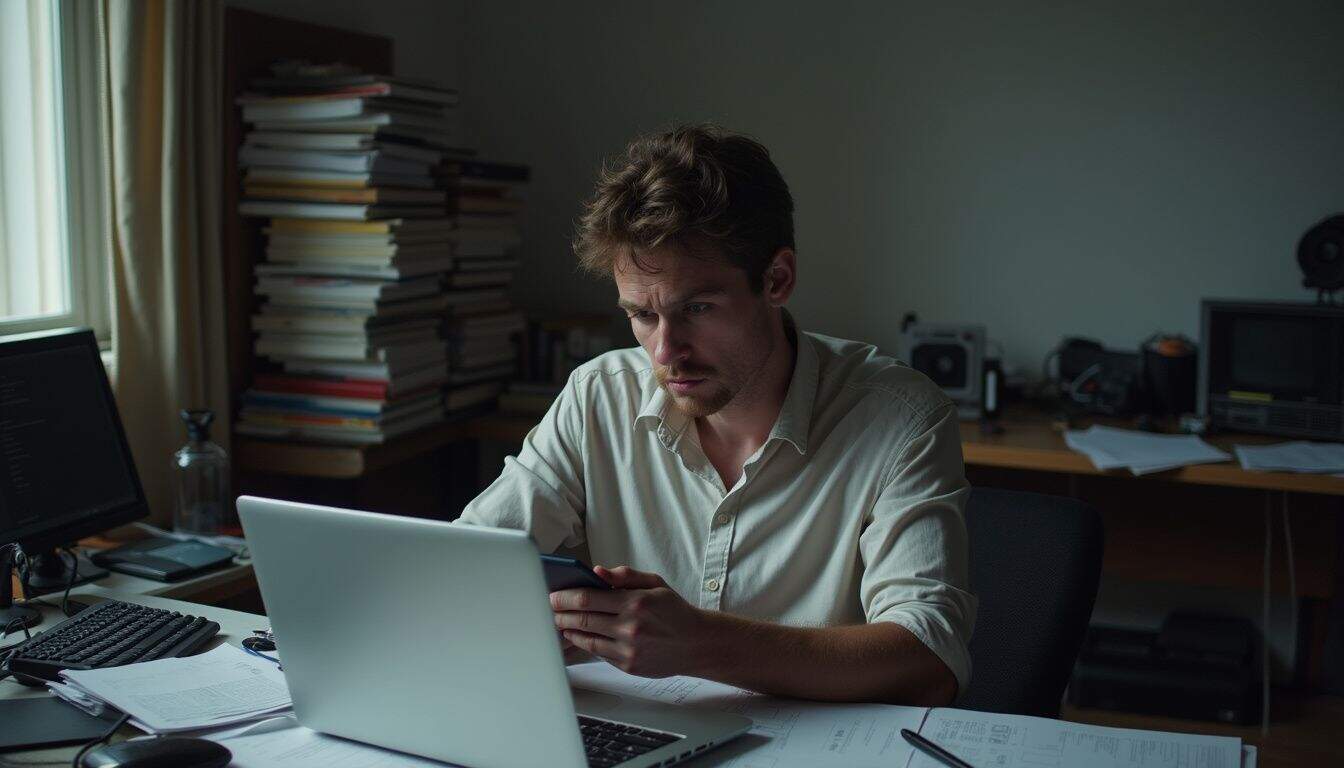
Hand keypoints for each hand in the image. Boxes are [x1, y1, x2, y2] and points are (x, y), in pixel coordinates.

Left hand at [550, 565, 709, 677]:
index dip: (565, 597)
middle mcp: (631, 627)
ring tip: (559, 622)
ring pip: (587, 639)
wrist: (696, 644)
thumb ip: (625, 575)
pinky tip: (578, 636)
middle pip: (582, 619)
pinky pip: (599, 653)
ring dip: (569, 630)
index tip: (553, 595)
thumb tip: (598, 572)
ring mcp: (629, 649)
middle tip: (550, 609)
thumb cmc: (675, 612)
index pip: (588, 598)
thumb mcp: (655, 584)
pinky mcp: (628, 666)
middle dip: (561, 614)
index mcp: (635, 602)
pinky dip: (585, 643)